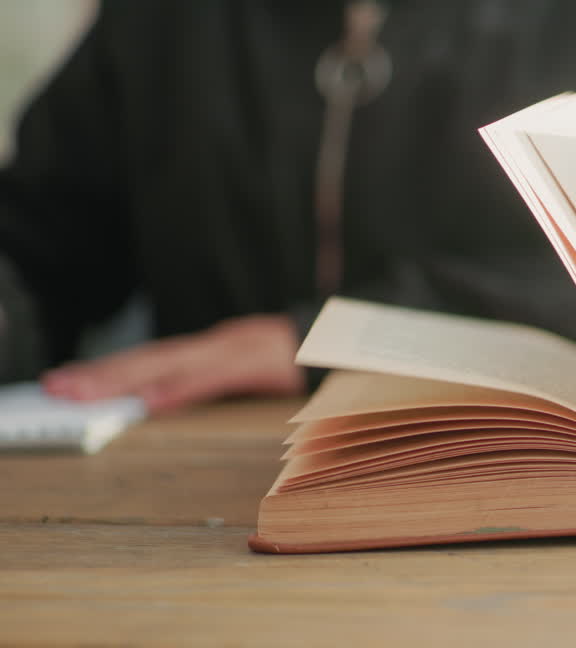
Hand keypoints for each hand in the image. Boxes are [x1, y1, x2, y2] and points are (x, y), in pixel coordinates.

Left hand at [41, 314, 305, 414]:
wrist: (352, 340)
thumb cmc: (303, 360)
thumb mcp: (253, 369)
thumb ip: (214, 380)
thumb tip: (164, 400)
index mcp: (213, 348)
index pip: (150, 358)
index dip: (108, 369)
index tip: (67, 381)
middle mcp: (217, 343)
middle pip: (149, 358)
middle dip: (101, 374)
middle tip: (58, 388)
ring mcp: (237, 349)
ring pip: (170, 364)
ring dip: (126, 379)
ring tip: (87, 395)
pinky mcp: (259, 362)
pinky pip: (214, 377)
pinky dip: (181, 387)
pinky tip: (152, 400)